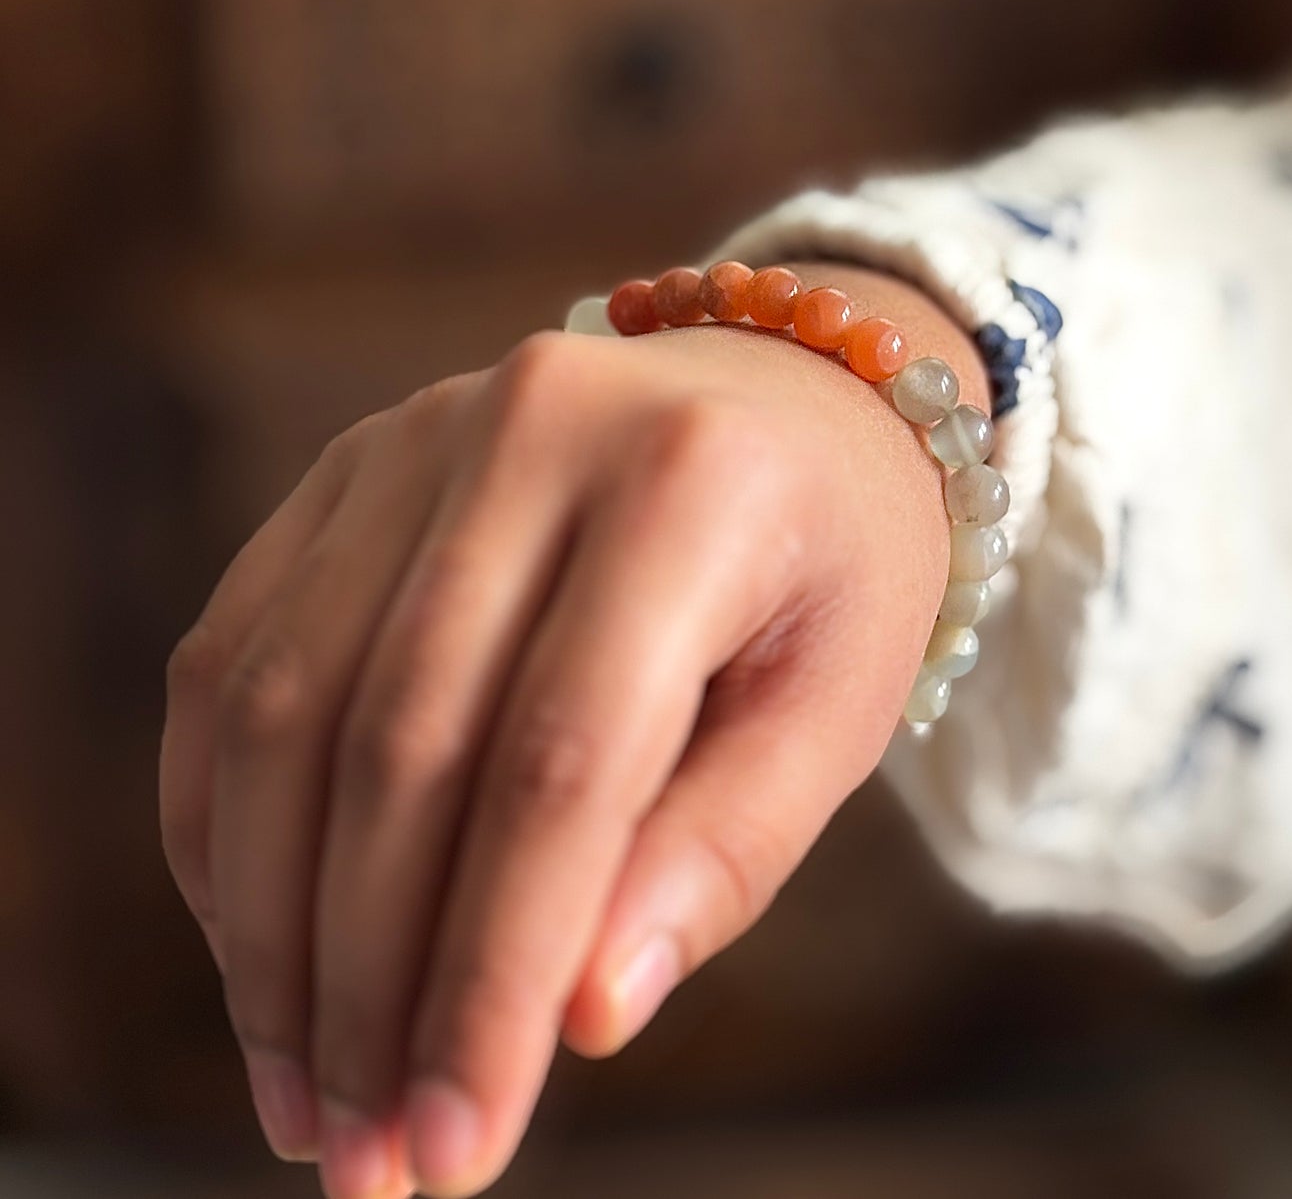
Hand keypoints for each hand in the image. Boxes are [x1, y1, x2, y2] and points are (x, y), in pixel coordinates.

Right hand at [160, 263, 985, 1198]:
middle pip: (402, 741)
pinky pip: (240, 648)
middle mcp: (536, 428)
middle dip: (365, 978)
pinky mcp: (349, 465)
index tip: (454, 1144)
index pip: (561, 764)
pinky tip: (252, 933)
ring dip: (269, 922)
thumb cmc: (835, 567)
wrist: (789, 398)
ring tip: (301, 1084)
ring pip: (287, 701)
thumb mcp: (837, 706)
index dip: (492, 971)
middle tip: (361, 1154)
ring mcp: (421, 433)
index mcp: (692, 486)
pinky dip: (224, 810)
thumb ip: (720, 852)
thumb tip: (582, 1016)